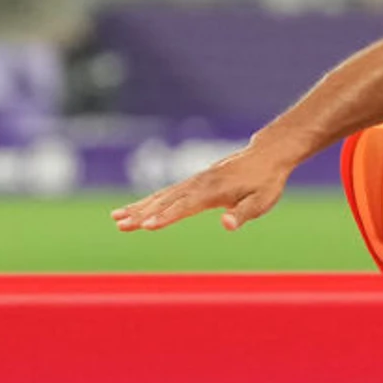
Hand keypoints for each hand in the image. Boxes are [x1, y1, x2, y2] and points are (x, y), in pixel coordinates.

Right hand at [110, 139, 296, 232]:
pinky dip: (148, 201)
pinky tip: (134, 209)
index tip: (147, 226)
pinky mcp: (193, 182)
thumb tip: (227, 225)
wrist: (266, 156)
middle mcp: (199, 184)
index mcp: (214, 191)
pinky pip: (166, 193)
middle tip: (120, 225)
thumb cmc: (266, 182)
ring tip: (116, 219)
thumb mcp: (262, 201)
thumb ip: (243, 214)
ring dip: (138, 207)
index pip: (185, 207)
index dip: (166, 217)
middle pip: (165, 201)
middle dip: (142, 214)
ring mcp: (194, 182)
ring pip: (161, 196)